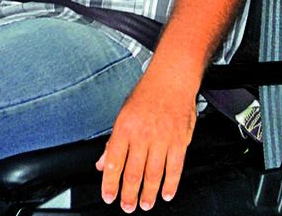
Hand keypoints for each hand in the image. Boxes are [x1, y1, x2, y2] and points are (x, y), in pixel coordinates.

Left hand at [98, 65, 198, 210]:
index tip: (108, 197)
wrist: (172, 78)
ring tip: (145, 204)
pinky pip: (175, 168)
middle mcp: (143, 135)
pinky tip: (166, 193)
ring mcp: (162, 139)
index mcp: (125, 128)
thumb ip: (113, 142)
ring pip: (154, 174)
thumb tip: (102, 164)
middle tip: (127, 206)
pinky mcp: (179, 141)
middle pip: (133, 172)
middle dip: (129, 194)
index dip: (110, 183)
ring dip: (148, 193)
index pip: (113, 162)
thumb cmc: (147, 93)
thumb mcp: (122, 114)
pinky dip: (171, 184)